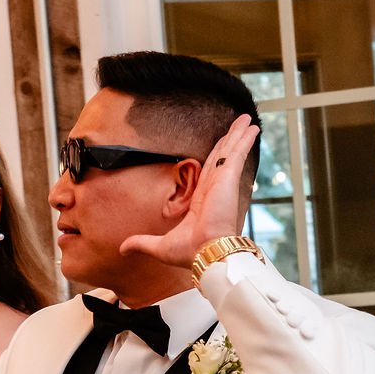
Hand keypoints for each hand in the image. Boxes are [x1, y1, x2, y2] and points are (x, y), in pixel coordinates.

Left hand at [118, 114, 259, 265]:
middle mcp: (215, 188)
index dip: (216, 156)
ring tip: (248, 120)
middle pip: (222, 156)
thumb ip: (141, 242)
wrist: (206, 253)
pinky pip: (237, 153)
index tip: (222, 145)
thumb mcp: (159, 246)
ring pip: (231, 151)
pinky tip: (252, 128)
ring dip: (239, 134)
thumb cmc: (190, 253)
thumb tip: (122, 248)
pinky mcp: (229, 179)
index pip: (210, 170)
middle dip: (231, 139)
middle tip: (240, 124)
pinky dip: (245, 140)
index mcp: (203, 200)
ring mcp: (224, 183)